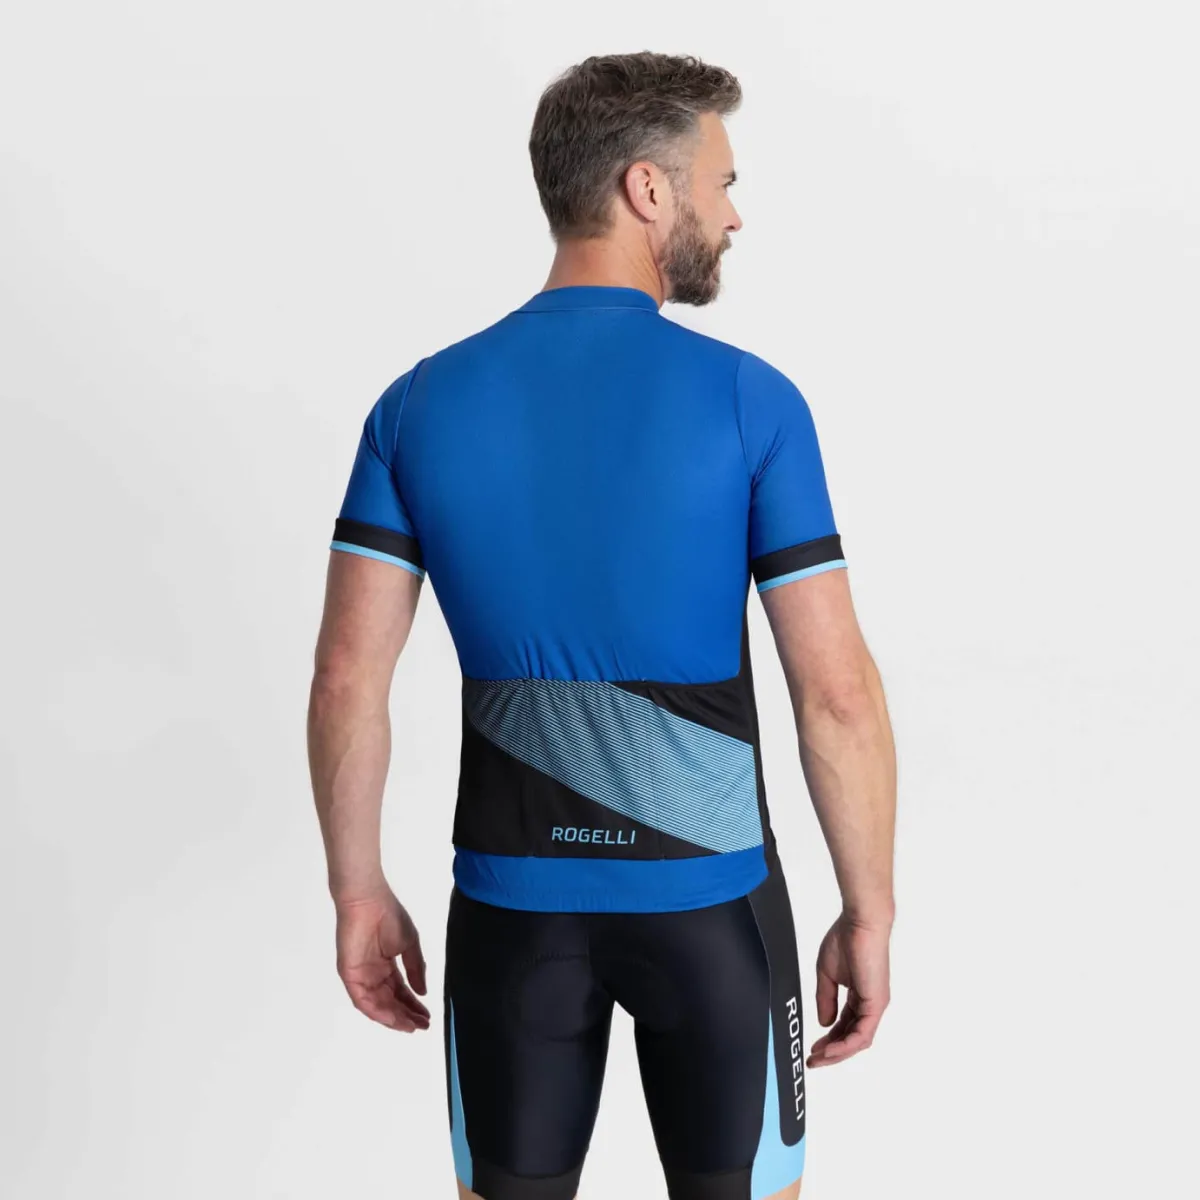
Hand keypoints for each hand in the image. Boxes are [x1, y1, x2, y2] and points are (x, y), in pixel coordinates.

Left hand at [335, 886, 430, 1031]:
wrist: (369, 901)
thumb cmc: (389, 916)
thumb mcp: (410, 944)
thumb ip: (416, 968)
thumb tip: (423, 992)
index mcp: (386, 965)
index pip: (400, 991)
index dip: (413, 1005)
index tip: (427, 1016)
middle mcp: (373, 974)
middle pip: (390, 1001)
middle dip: (406, 1015)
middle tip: (422, 1025)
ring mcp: (360, 976)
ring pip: (377, 1005)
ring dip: (393, 1018)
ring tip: (410, 1026)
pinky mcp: (350, 975)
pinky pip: (362, 999)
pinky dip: (377, 1011)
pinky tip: (392, 1018)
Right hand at [807, 912, 890, 1067]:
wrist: (860, 923)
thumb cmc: (845, 939)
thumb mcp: (827, 974)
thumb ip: (825, 999)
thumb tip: (824, 1023)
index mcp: (859, 996)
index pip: (844, 1025)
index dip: (828, 1039)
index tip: (812, 1048)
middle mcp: (870, 1004)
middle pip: (851, 1038)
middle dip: (831, 1052)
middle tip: (814, 1060)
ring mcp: (875, 1005)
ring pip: (858, 1040)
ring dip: (838, 1053)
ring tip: (818, 1058)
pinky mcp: (876, 1003)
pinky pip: (862, 1033)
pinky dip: (846, 1044)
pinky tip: (830, 1050)